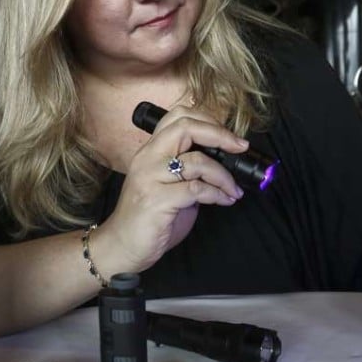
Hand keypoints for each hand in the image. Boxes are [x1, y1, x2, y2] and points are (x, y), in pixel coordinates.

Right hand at [96, 106, 246, 273]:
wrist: (122, 246)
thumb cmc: (149, 216)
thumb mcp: (169, 184)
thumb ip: (188, 168)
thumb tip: (225, 159)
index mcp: (151, 150)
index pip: (178, 116)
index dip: (208, 120)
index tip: (231, 137)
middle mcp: (148, 158)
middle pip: (185, 127)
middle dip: (220, 135)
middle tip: (240, 148)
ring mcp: (150, 178)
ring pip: (197, 161)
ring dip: (224, 176)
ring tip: (233, 189)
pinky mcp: (156, 201)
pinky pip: (196, 189)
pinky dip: (217, 194)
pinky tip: (224, 201)